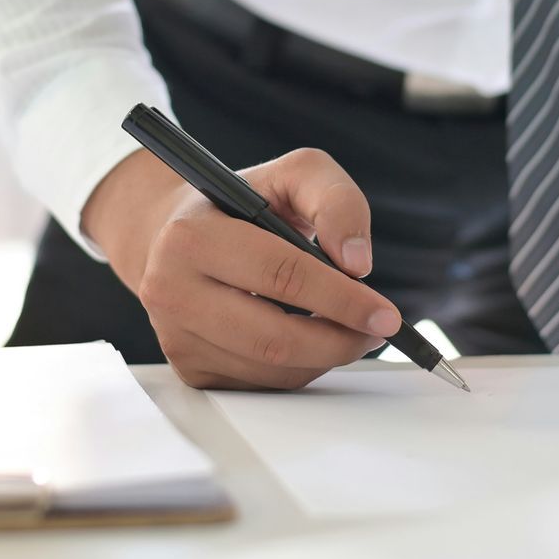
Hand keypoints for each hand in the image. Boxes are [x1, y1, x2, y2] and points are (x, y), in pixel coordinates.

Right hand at [83, 147, 401, 389]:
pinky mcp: (189, 369)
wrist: (176, 233)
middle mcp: (172, 292)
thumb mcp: (293, 175)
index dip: (342, 299)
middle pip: (274, 338)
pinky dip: (300, 367)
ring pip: (271, 369)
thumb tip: (357, 261)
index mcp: (191, 238)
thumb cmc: (240, 202)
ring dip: (324, 357)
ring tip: (348, 328)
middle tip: (377, 331)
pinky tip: (310, 338)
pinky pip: (261, 384)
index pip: (280, 276)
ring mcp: (177, 337)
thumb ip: (335, 201)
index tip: (386, 315)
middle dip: (339, 341)